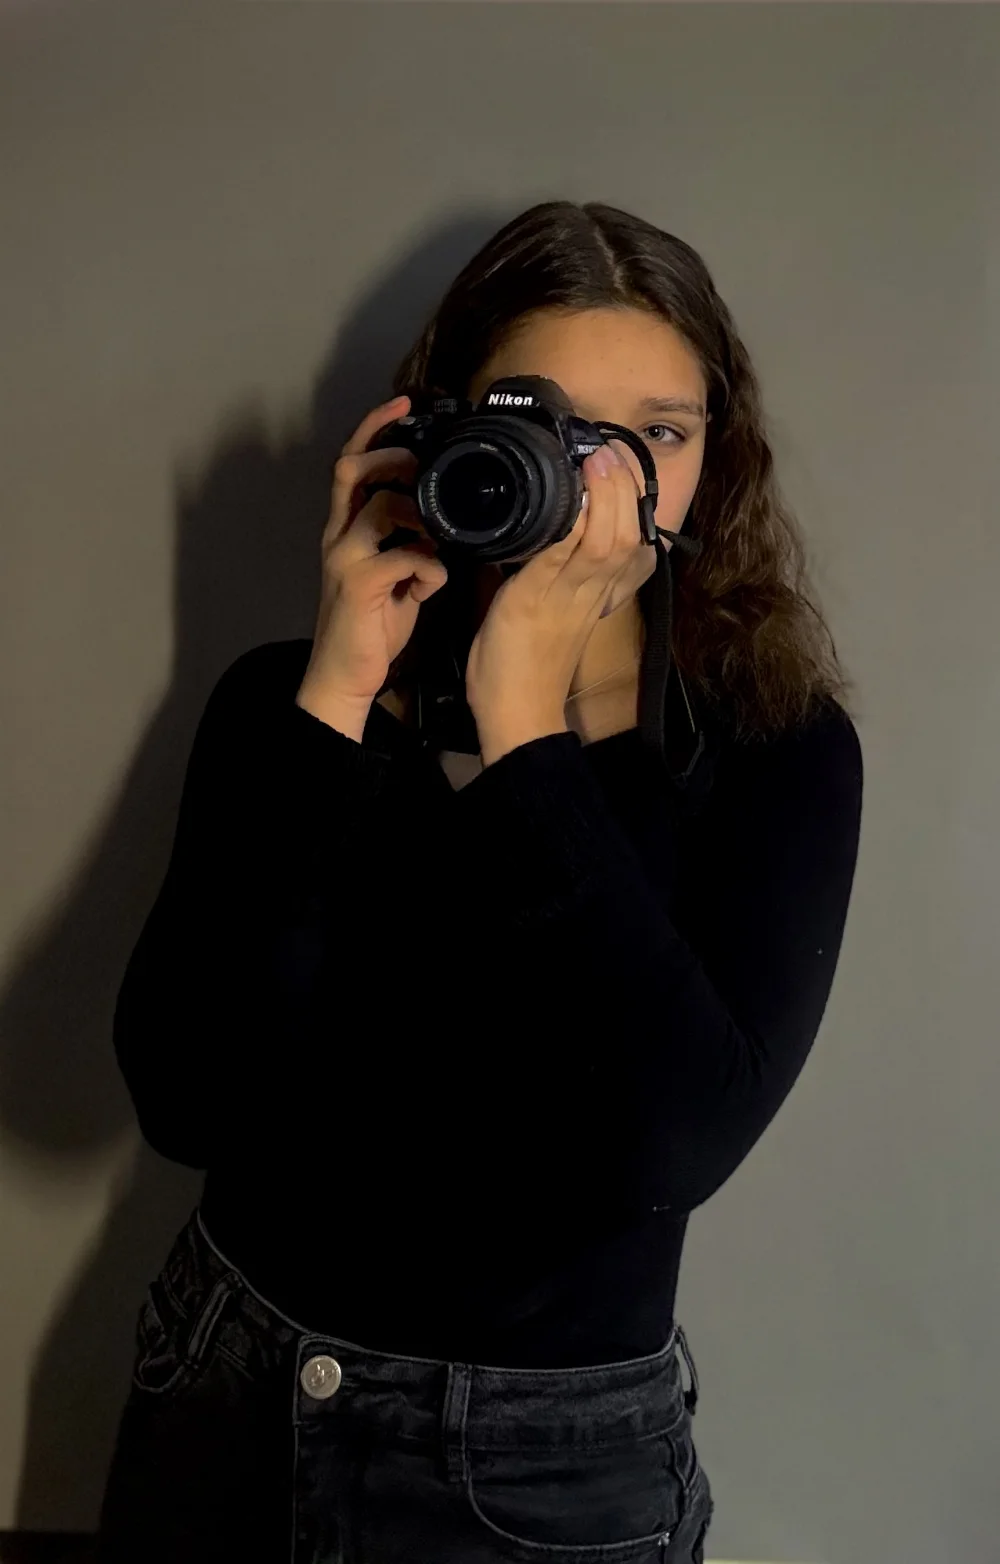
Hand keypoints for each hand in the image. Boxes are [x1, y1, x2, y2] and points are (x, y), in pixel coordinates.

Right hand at [296, 396, 448, 733]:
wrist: (344, 676)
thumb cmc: (373, 624)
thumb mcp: (398, 575)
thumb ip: (414, 543)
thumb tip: (447, 523)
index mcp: (346, 529)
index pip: (352, 463)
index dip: (374, 428)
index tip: (403, 402)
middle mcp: (338, 536)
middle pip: (353, 470)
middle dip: (391, 454)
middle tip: (423, 461)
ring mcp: (344, 558)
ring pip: (380, 506)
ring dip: (419, 514)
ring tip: (436, 538)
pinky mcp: (357, 586)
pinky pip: (402, 557)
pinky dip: (429, 568)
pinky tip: (432, 584)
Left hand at [465, 441, 655, 755]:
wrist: (516, 712)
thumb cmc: (529, 666)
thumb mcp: (555, 611)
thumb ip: (560, 574)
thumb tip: (550, 534)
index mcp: (598, 594)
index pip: (633, 541)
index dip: (634, 501)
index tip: (622, 465)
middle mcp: (592, 593)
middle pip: (627, 533)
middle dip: (624, 486)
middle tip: (611, 450)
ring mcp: (567, 597)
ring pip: (605, 542)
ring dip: (605, 497)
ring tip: (598, 461)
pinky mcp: (535, 600)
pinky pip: (561, 558)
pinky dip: (568, 526)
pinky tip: (570, 500)